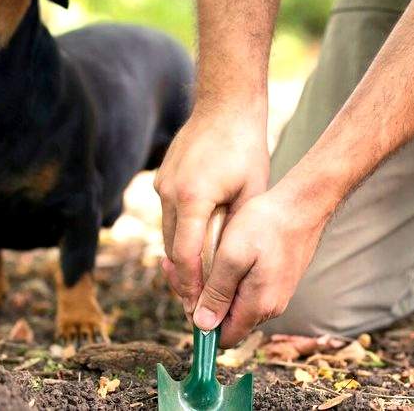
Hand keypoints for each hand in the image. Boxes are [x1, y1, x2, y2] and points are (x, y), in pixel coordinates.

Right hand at [155, 104, 268, 316]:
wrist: (225, 106)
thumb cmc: (246, 148)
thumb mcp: (251, 193)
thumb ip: (236, 230)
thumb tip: (228, 269)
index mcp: (193, 197)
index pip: (185, 255)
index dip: (191, 286)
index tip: (199, 308)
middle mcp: (170, 193)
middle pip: (171, 250)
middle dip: (184, 280)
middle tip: (197, 305)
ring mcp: (162, 184)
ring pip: (167, 235)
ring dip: (181, 258)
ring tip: (197, 284)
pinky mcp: (162, 179)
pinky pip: (169, 217)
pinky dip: (180, 235)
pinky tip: (195, 249)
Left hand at [191, 188, 326, 347]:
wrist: (302, 204)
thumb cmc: (266, 225)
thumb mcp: (232, 256)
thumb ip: (217, 293)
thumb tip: (202, 326)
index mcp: (258, 306)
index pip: (223, 338)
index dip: (200, 323)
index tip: (185, 294)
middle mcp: (269, 306)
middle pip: (227, 320)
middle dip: (201, 298)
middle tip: (178, 267)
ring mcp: (275, 294)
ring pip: (234, 302)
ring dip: (213, 286)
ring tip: (194, 257)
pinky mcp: (276, 280)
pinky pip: (246, 288)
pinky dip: (227, 276)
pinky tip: (217, 254)